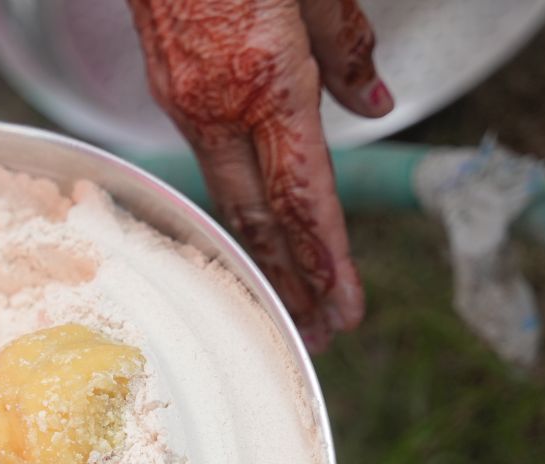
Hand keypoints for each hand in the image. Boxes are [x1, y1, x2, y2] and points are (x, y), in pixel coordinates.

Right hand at [126, 0, 391, 349]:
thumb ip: (348, 46)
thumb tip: (375, 103)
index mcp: (266, 79)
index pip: (302, 193)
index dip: (326, 259)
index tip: (346, 310)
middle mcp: (218, 104)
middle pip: (259, 218)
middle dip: (291, 282)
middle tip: (319, 335)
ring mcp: (186, 102)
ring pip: (229, 197)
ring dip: (263, 255)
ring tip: (291, 300)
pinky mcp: (169, 90)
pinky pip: (210, 164)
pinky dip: (238, 209)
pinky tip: (256, 231)